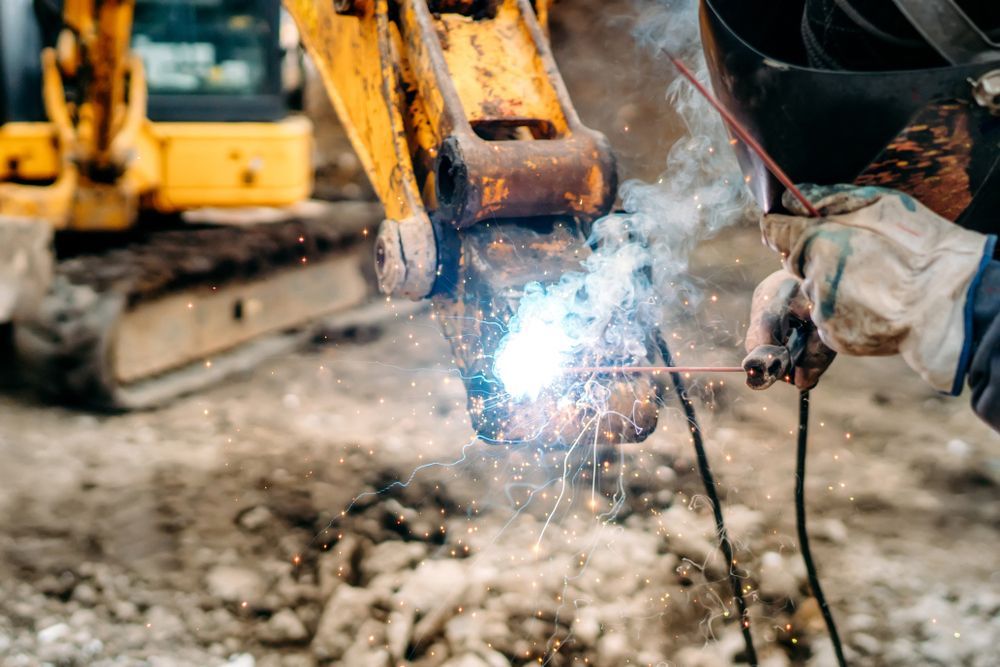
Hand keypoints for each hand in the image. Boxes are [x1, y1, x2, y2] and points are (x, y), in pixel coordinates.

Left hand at [756, 184, 991, 392]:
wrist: (949, 306)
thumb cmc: (921, 249)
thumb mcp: (880, 204)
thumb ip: (828, 199)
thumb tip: (789, 200)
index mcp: (817, 241)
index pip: (775, 232)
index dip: (782, 226)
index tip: (785, 223)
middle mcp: (811, 278)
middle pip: (798, 263)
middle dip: (818, 257)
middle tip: (858, 255)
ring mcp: (822, 311)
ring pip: (816, 293)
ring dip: (835, 286)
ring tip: (875, 283)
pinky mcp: (835, 337)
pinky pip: (831, 319)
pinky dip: (847, 312)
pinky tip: (876, 305)